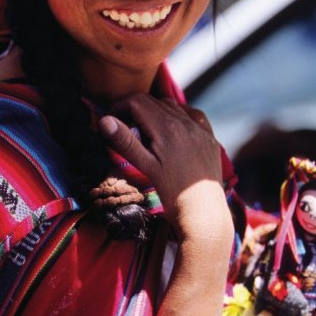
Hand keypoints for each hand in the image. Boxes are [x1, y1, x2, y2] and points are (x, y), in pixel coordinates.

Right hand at [98, 95, 231, 244]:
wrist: (203, 214)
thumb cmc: (171, 193)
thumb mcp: (145, 166)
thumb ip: (125, 141)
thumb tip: (104, 120)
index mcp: (166, 127)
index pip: (137, 101)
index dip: (119, 106)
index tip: (111, 120)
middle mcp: (185, 121)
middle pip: (153, 101)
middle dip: (134, 109)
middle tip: (125, 128)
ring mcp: (200, 128)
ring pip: (172, 105)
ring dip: (155, 111)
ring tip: (146, 131)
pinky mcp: (210, 137)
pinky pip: (192, 114)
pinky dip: (179, 114)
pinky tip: (173, 127)